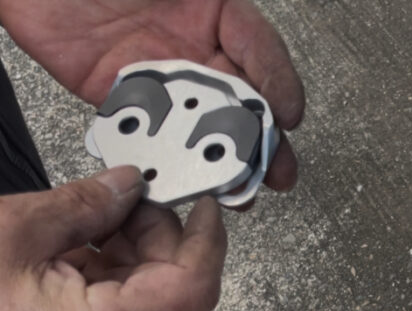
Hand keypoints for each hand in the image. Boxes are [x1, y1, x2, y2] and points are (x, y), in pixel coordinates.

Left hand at [0, 0, 303, 192]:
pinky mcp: (123, 98)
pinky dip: (166, 159)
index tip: (288, 117)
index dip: (278, 84)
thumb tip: (256, 46)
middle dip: (260, 141)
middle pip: (238, 100)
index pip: (259, 50)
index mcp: (213, 11)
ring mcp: (158, 77)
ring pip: (199, 125)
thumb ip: (218, 8)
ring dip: (218, 160)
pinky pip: (151, 134)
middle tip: (274, 171)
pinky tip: (179, 179)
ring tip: (234, 189)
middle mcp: (191, 47)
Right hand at [0, 167, 226, 310]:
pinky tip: (75, 248)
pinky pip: (122, 309)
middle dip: (155, 233)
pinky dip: (110, 271)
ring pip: (147, 295)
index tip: (203, 202)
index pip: (191, 288)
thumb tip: (130, 185)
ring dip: (130, 249)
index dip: (208, 239)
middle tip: (120, 197)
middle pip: (169, 286)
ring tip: (85, 221)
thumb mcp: (3, 231)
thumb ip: (81, 204)